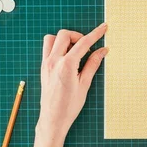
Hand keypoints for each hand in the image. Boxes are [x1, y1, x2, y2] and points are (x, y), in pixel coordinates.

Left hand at [37, 24, 107, 142]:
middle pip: (65, 34)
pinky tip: (66, 56)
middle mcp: (53, 61)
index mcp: (66, 66)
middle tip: (87, 46)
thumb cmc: (70, 105)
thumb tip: (103, 50)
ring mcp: (46, 63)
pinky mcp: (43, 67)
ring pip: (52, 38)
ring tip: (75, 50)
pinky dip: (57, 46)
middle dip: (78, 36)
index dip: (95, 34)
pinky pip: (47, 48)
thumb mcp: (85, 84)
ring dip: (64, 39)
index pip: (83, 43)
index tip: (103, 28)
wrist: (53, 119)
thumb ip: (93, 64)